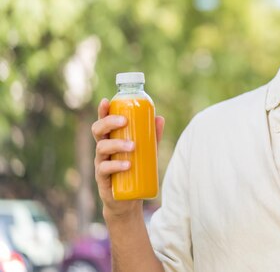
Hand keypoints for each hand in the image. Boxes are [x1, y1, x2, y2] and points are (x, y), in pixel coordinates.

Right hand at [91, 98, 164, 217]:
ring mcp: (100, 163)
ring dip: (116, 144)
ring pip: (101, 148)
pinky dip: (116, 165)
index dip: (102, 111)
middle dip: (108, 122)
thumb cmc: (135, 170)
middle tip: (124, 121)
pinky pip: (104, 169)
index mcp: (111, 138)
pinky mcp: (102, 179)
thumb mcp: (146, 151)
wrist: (128, 200)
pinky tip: (127, 165)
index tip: (107, 101)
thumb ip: (152, 136)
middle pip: (98, 130)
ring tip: (132, 146)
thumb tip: (160, 118)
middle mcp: (102, 148)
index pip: (103, 121)